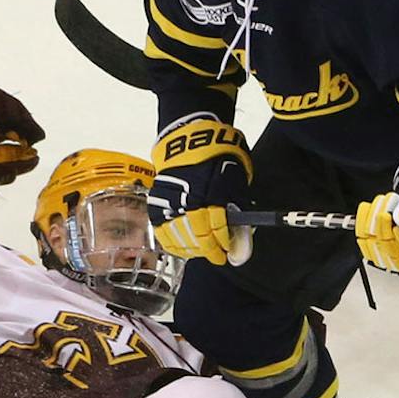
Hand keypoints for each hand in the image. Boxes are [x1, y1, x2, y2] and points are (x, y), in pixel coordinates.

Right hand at [149, 118, 251, 263]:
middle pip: (197, 234)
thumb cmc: (217, 159)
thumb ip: (237, 209)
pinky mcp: (157, 200)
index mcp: (212, 191)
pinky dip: (170, 241)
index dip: (222, 245)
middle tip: (216, 257)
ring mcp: (171, 199)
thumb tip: (241, 237)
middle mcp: (190, 197)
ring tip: (200, 253)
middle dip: (208, 250)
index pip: (217, 227)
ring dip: (190, 248)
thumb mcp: (236, 181)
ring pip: (179, 234)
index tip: (227, 254)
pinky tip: (179, 248)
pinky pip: (161, 227)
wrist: (191, 140)